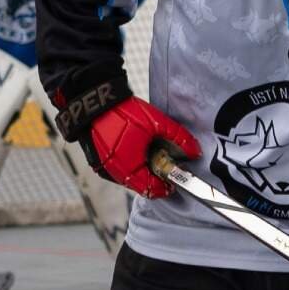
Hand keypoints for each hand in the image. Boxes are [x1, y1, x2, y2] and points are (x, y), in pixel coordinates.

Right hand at [82, 95, 198, 197]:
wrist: (94, 100)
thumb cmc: (122, 111)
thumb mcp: (156, 122)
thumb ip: (178, 137)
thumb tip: (194, 151)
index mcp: (128, 167)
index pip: (151, 190)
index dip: (165, 186)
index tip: (173, 177)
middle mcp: (114, 172)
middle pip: (140, 185)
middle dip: (154, 176)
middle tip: (163, 162)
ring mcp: (104, 168)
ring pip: (129, 178)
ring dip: (141, 170)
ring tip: (149, 152)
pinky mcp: (98, 161)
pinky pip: (118, 170)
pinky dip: (129, 165)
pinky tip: (135, 149)